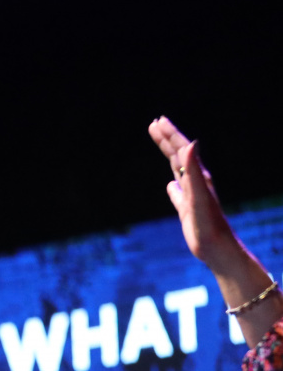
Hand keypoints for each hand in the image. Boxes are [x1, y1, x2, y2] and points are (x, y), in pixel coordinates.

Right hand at [147, 116, 236, 268]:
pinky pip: (178, 193)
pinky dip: (173, 186)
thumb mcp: (199, 194)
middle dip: (167, 139)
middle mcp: (196, 182)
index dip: (169, 135)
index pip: (181, 150)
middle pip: (179, 156)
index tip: (156, 122)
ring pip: (178, 170)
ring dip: (169, 156)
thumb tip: (190, 144)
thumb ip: (194, 170)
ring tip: (162, 146)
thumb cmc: (208, 223)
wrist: (217, 248)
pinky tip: (171, 185)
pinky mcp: (188, 210)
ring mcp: (192, 195)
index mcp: (197, 176)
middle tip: (154, 124)